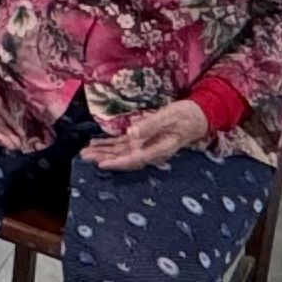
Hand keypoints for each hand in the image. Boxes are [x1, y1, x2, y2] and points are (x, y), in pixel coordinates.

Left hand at [84, 97, 215, 170]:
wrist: (198, 116)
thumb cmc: (185, 115)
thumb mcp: (169, 116)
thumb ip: (151, 125)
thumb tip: (131, 133)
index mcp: (159, 149)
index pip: (136, 159)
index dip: (118, 163)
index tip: (102, 165)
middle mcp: (150, 150)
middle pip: (124, 158)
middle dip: (104, 158)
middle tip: (84, 158)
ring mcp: (146, 145)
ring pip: (121, 152)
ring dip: (103, 152)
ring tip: (85, 153)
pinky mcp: (143, 139)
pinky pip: (124, 145)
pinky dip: (110, 145)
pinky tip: (96, 144)